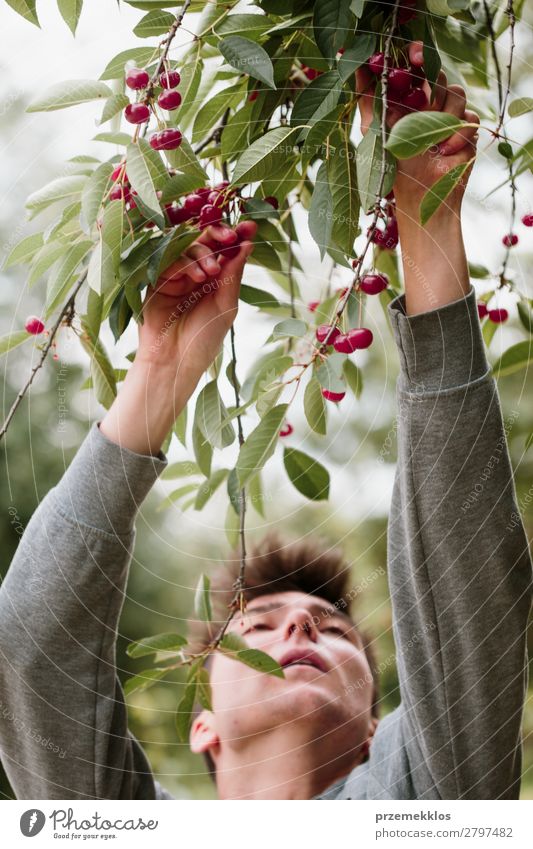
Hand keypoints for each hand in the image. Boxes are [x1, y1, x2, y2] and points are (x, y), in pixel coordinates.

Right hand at [100, 219, 256, 454]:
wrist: (175, 362)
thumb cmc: (203, 340)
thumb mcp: (226, 306)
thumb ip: (233, 275)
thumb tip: (247, 245)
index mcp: (215, 280)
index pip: (226, 251)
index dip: (238, 236)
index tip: (251, 226)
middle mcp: (195, 273)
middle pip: (205, 241)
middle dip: (219, 234)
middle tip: (231, 236)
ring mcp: (175, 276)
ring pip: (187, 246)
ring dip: (203, 253)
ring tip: (211, 272)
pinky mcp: (156, 280)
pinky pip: (168, 259)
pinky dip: (184, 263)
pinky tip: (196, 277)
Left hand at [356, 41, 479, 215]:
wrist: (420, 197)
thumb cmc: (395, 167)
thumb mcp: (376, 131)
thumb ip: (368, 99)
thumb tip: (356, 65)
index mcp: (409, 100)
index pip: (417, 66)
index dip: (419, 54)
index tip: (415, 56)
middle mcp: (431, 104)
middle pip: (440, 76)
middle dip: (433, 88)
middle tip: (423, 106)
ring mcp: (451, 115)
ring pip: (457, 95)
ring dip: (442, 119)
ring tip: (431, 143)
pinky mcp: (467, 130)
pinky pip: (469, 120)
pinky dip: (457, 135)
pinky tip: (444, 152)